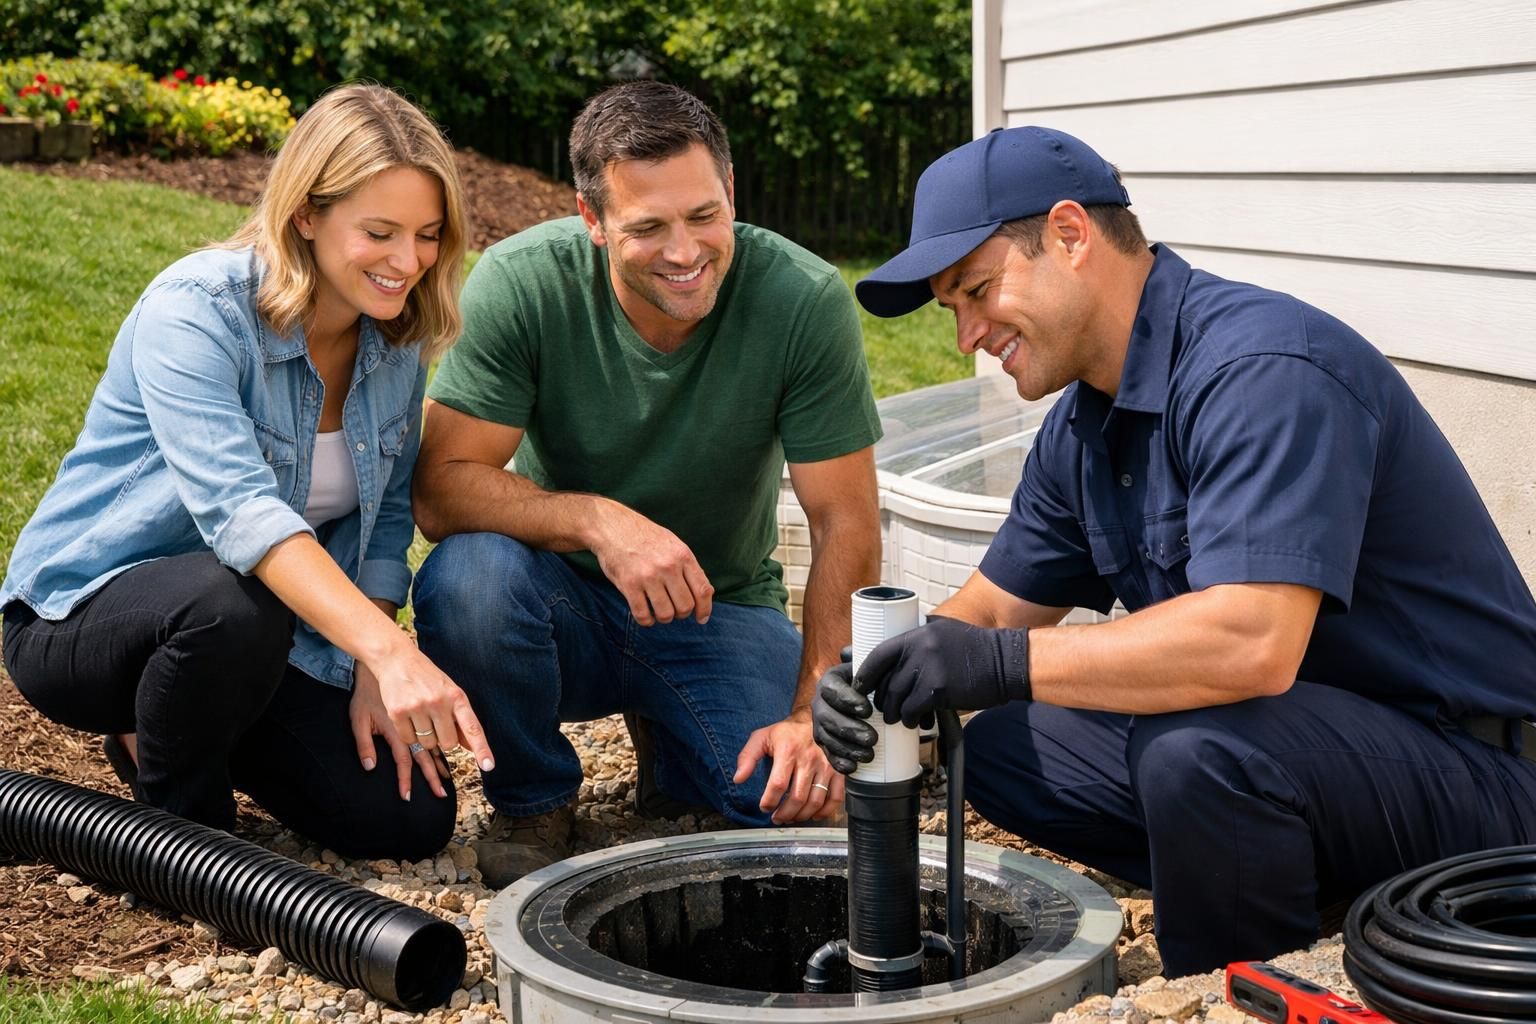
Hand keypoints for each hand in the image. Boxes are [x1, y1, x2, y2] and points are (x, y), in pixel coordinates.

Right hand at [352, 642, 495, 800]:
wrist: (396, 658)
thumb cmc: (427, 677)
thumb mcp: (449, 692)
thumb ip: (460, 719)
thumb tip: (471, 746)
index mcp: (456, 696)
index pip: (472, 727)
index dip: (481, 748)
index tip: (488, 766)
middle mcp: (439, 702)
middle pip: (448, 743)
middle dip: (443, 740)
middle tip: (435, 723)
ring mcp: (417, 707)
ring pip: (427, 744)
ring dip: (424, 737)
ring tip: (419, 715)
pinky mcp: (398, 712)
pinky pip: (408, 739)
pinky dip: (408, 734)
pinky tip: (406, 716)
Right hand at [590, 504, 713, 626]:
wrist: (612, 526)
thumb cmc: (645, 537)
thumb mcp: (673, 544)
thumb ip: (689, 567)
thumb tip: (706, 594)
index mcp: (682, 555)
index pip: (702, 590)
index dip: (704, 609)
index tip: (701, 619)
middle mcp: (668, 566)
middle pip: (685, 607)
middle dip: (681, 614)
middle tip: (673, 609)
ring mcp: (648, 576)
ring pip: (666, 614)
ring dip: (663, 618)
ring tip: (658, 610)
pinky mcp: (629, 585)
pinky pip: (643, 615)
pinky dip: (646, 620)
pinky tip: (645, 615)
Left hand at [733, 709, 844, 822]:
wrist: (812, 722)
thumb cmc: (786, 733)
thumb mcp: (762, 738)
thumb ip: (747, 757)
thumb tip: (738, 779)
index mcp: (788, 751)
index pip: (778, 784)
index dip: (769, 801)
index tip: (764, 807)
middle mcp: (809, 759)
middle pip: (797, 797)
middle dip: (785, 813)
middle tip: (777, 818)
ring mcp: (826, 767)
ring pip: (815, 801)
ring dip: (801, 816)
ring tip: (791, 818)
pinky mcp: (838, 772)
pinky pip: (835, 798)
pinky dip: (825, 812)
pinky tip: (813, 815)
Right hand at [811, 662, 877, 774]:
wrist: (860, 698)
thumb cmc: (867, 682)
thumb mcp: (865, 666)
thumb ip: (862, 656)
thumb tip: (848, 652)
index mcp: (828, 682)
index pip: (832, 690)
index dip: (847, 700)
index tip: (867, 709)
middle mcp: (819, 704)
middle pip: (827, 718)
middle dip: (849, 730)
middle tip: (872, 738)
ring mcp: (820, 725)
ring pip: (827, 738)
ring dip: (847, 748)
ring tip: (869, 754)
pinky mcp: (825, 743)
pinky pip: (827, 754)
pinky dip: (839, 762)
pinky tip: (853, 767)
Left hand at [857, 615, 1030, 727]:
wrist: (1007, 662)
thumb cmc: (977, 652)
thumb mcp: (945, 635)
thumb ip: (921, 644)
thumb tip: (895, 663)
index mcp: (919, 633)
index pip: (879, 653)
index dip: (866, 673)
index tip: (861, 686)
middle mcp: (920, 646)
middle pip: (887, 679)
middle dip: (882, 699)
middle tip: (885, 709)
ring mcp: (929, 667)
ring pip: (897, 696)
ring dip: (895, 712)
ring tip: (900, 718)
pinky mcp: (939, 688)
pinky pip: (913, 709)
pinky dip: (912, 719)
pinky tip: (918, 722)